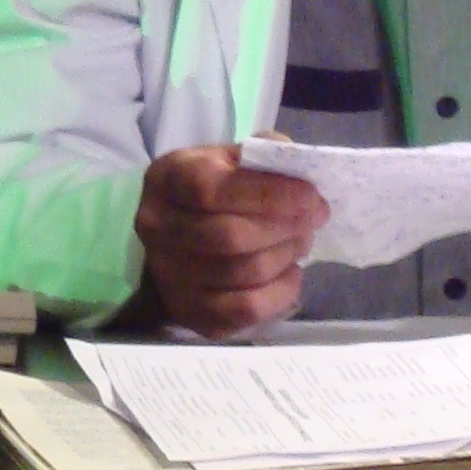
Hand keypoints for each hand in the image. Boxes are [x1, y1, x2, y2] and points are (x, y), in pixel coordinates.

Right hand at [131, 142, 327, 338]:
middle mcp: (155, 228)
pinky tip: (291, 273)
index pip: (211, 189)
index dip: (268, 193)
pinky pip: (247, 309)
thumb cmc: (216, 190)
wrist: (182, 240)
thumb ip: (264, 156)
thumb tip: (300, 171)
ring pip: (244, 272)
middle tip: (314, 218)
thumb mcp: (232, 159)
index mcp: (165, 179)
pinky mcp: (190, 313)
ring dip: (287, 254)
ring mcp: (168, 276)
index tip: (310, 195)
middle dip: (286, 226)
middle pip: (230, 236)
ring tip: (301, 240)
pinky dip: (281, 291)